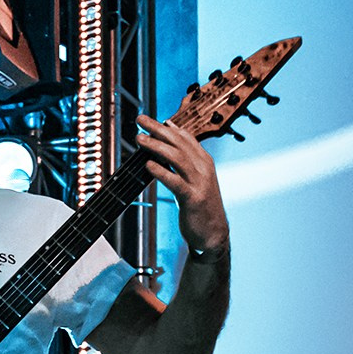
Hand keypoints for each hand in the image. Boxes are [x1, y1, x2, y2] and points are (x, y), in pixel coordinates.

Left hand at [137, 114, 229, 257]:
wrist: (213, 233)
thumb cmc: (199, 205)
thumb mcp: (194, 179)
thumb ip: (184, 161)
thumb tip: (170, 143)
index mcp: (204, 162)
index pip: (186, 137)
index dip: (167, 127)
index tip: (150, 120)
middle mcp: (204, 169)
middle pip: (179, 143)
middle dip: (158, 130)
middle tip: (140, 120)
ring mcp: (199, 183)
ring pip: (177, 158)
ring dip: (156, 146)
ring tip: (140, 139)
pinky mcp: (193, 198)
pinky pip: (175, 182)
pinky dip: (161, 171)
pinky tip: (148, 165)